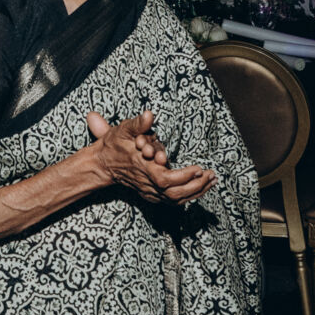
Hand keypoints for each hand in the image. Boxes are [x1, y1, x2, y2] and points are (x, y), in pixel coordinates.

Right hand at [85, 110, 216, 206]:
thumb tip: (149, 114)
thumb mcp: (122, 130)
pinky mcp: (152, 195)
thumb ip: (137, 123)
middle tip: (211, 175)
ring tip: (212, 181)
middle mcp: (147, 183)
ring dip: (196, 192)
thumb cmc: (114, 145)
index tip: (198, 168)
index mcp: (142, 168)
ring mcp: (150, 191)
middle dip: (196, 186)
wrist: (102, 164)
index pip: (166, 179)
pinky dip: (189, 195)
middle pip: (175, 194)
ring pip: (176, 200)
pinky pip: (174, 200)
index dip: (183, 177)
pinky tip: (201, 187)